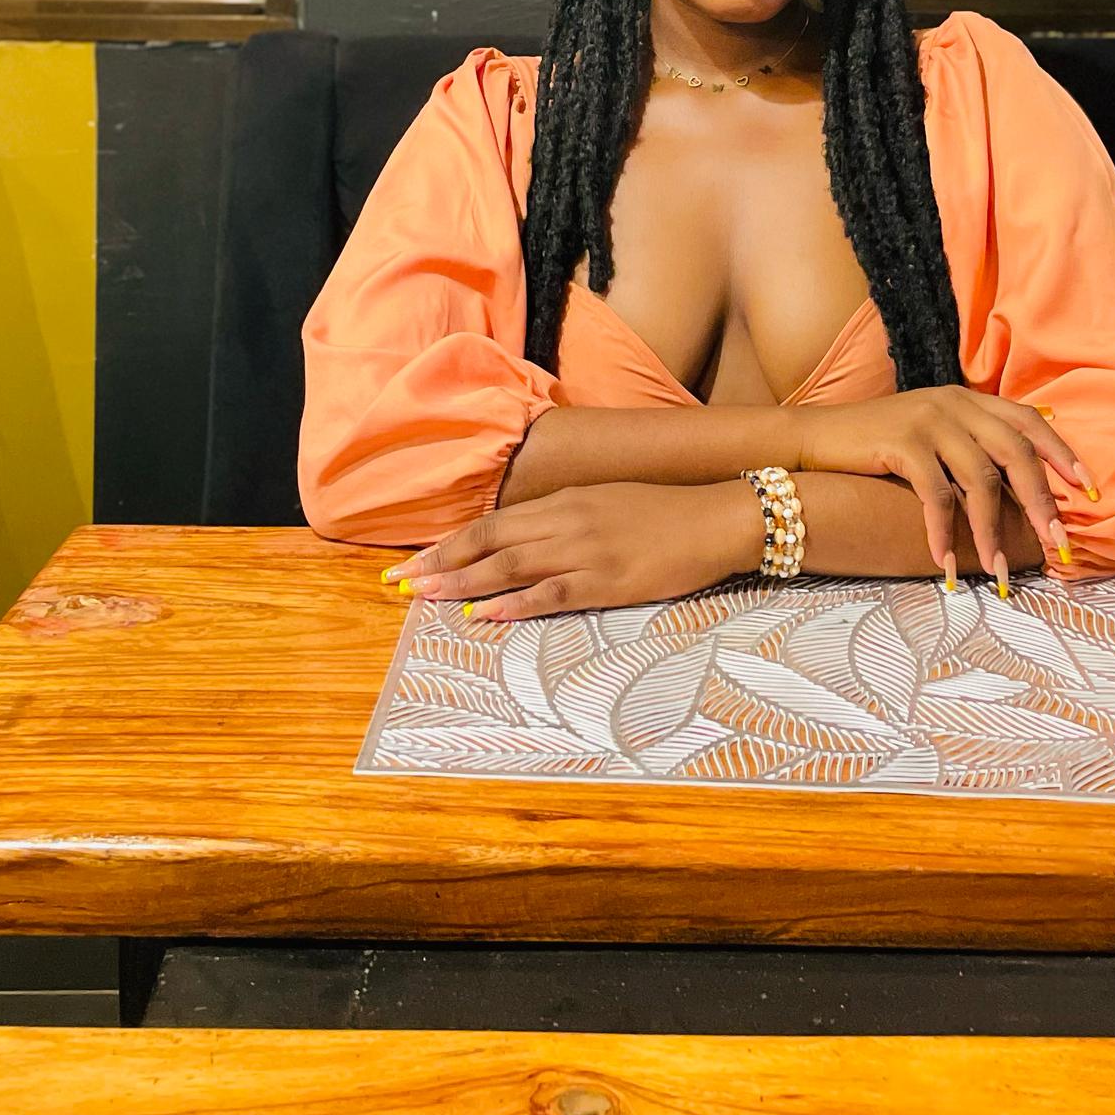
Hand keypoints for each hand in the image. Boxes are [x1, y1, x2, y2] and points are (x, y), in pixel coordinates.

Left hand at [398, 481, 762, 621]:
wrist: (716, 517)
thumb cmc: (664, 513)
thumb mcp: (605, 503)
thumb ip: (564, 519)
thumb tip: (522, 543)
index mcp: (564, 500)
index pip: (492, 522)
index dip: (449, 543)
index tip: (413, 561)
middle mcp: (566, 520)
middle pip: (489, 542)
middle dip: (440, 564)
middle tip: (398, 583)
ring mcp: (586, 549)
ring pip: (510, 566)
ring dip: (463, 583)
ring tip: (425, 599)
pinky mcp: (608, 579)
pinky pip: (552, 592)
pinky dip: (515, 604)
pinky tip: (487, 615)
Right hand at [797, 388, 1090, 581]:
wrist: (816, 438)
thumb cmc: (877, 446)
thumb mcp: (932, 432)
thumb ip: (971, 444)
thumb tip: (1020, 486)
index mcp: (968, 399)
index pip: (1030, 422)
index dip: (1063, 455)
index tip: (1088, 494)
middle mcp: (955, 403)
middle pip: (1016, 452)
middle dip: (1041, 503)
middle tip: (1057, 545)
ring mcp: (929, 420)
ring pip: (981, 480)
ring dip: (991, 533)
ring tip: (997, 572)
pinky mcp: (901, 441)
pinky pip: (936, 495)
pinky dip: (944, 533)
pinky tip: (944, 564)